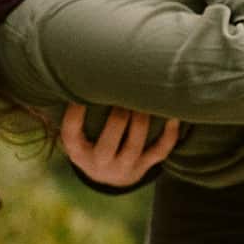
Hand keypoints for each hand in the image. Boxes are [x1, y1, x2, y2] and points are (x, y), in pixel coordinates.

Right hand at [57, 101, 180, 188]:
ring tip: (145, 98)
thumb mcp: (78, 132)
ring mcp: (122, 168)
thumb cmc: (91, 139)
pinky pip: (158, 153)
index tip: (82, 90)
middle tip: (124, 92)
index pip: (71, 133)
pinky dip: (169, 135)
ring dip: (141, 121)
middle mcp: (98, 163)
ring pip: (134, 147)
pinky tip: (173, 116)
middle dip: (118, 118)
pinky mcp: (142, 168)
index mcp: (78, 151)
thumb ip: (77, 108)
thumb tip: (79, 65)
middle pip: (107, 145)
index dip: (75, 112)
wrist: (108, 178)